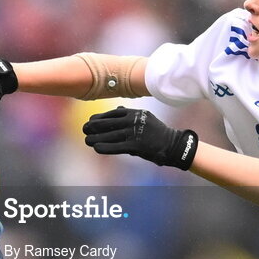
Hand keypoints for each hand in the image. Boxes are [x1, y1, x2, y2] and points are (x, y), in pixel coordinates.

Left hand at [82, 106, 197, 169]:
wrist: (173, 145)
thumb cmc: (157, 132)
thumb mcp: (145, 119)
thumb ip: (130, 115)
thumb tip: (117, 110)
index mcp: (136, 113)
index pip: (113, 114)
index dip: (100, 117)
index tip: (90, 120)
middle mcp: (134, 121)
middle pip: (109, 123)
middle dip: (95, 126)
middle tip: (85, 129)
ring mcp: (135, 133)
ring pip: (110, 135)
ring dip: (96, 138)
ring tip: (87, 140)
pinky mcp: (137, 145)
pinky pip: (116, 146)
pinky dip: (105, 147)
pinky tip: (96, 148)